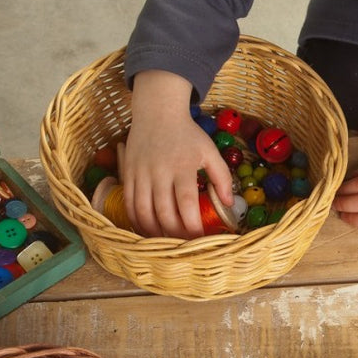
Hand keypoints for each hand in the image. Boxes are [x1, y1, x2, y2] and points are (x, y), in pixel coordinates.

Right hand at [120, 70, 235, 238]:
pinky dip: (136, 220)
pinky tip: (146, 229)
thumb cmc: (187, 135)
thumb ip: (222, 178)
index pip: (186, 203)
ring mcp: (141, 173)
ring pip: (143, 210)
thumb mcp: (210, 152)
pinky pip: (129, 202)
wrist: (158, 112)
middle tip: (184, 245)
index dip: (192, 225)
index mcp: (183, 166)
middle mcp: (159, 171)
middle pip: (163, 211)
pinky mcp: (129, 173)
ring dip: (153, 231)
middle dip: (174, 233)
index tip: (200, 238)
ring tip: (165, 242)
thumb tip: (228, 203)